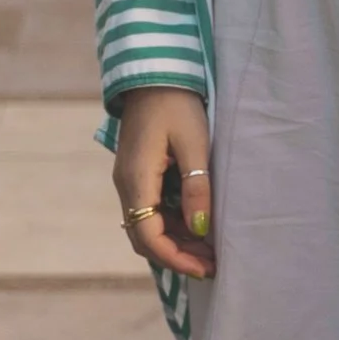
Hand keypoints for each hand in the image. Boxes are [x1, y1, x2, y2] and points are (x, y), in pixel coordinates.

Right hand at [112, 87, 213, 279]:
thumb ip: (197, 187)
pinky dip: (171, 225)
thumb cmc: (177, 103)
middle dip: (177, 256)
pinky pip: (150, 210)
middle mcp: (126, 185)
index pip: (148, 237)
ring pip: (146, 226)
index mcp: (136, 180)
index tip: (205, 267)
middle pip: (144, 237)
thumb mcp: (195, 143)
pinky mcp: (137, 174)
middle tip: (212, 263)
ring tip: (209, 249)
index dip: (175, 259)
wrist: (154, 71)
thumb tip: (200, 230)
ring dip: (175, 242)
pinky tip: (195, 225)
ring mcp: (129, 180)